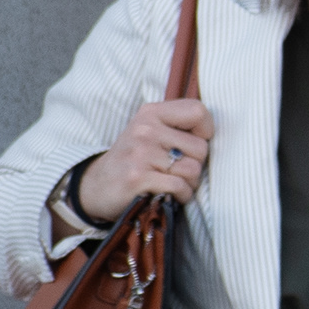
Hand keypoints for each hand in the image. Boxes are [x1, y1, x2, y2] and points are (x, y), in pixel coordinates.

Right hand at [80, 97, 213, 213]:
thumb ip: (180, 126)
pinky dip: (180, 196)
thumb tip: (214, 132)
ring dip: (189, 184)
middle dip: (195, 165)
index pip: (198, 111)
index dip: (205, 131)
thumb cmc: (135, 159)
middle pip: (201, 148)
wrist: (95, 186)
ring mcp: (140, 154)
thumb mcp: (151, 132)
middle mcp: (144, 129)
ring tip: (169, 182)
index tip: (192, 144)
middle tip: (175, 170)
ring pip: (193, 171)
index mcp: (151, 113)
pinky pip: (180, 188)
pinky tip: (166, 195)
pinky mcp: (137, 178)